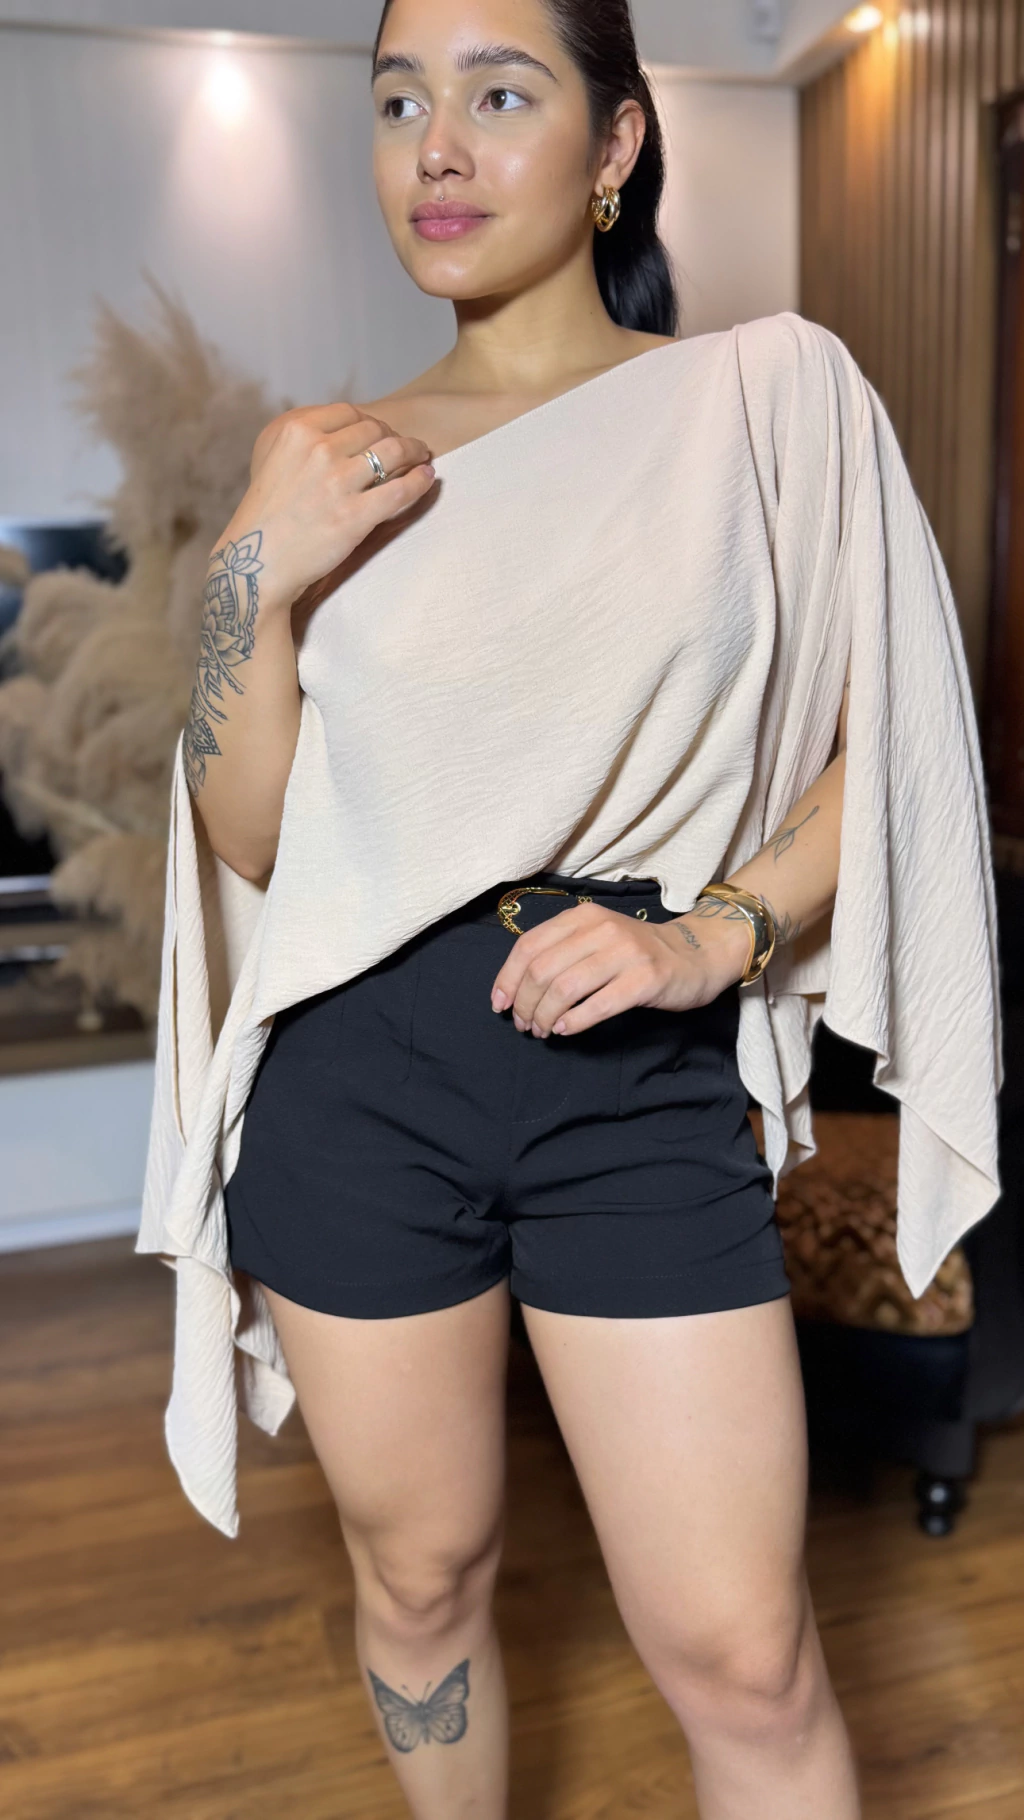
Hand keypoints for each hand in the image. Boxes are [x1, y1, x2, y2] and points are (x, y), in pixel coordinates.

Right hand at [212, 402, 435, 614]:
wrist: (257, 563)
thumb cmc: (265, 516)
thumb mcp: (272, 460)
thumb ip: (303, 441)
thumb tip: (341, 431)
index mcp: (295, 431)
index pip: (348, 413)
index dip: (370, 421)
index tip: (379, 431)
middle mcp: (317, 450)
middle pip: (374, 430)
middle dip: (394, 436)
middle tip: (405, 447)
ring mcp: (338, 482)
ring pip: (392, 452)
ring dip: (414, 451)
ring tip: (422, 456)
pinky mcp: (355, 515)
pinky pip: (401, 490)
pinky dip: (420, 481)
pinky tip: (427, 477)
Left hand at [490, 902, 752, 1037]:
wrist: (694, 954)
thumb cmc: (635, 953)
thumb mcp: (595, 938)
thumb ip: (559, 952)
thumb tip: (514, 989)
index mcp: (582, 917)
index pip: (528, 946)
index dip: (507, 979)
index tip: (501, 1005)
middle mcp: (601, 929)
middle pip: (542, 970)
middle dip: (526, 1004)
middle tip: (526, 1025)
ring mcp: (625, 953)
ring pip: (566, 988)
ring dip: (546, 1016)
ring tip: (544, 1031)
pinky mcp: (645, 979)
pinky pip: (599, 1004)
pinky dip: (575, 1021)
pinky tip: (566, 1030)